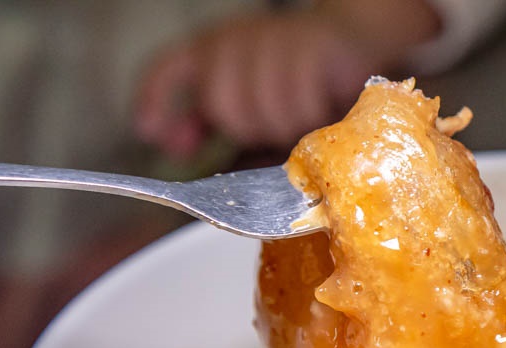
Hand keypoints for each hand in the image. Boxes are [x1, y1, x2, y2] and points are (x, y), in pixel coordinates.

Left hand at [135, 2, 439, 158]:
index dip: (155, 100)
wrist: (354, 43)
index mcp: (214, 49)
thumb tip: (176, 151)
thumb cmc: (303, 84)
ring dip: (289, 128)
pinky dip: (314, 118)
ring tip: (303, 120)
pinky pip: (302, 106)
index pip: (169, 68)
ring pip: (266, 111)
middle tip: (275, 130)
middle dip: (252, 130)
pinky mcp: (311, 49)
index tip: (150, 132)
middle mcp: (236, 38)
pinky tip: (321, 110)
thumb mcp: (254, 109)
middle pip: (225, 105)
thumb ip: (217, 131)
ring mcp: (272, 40)